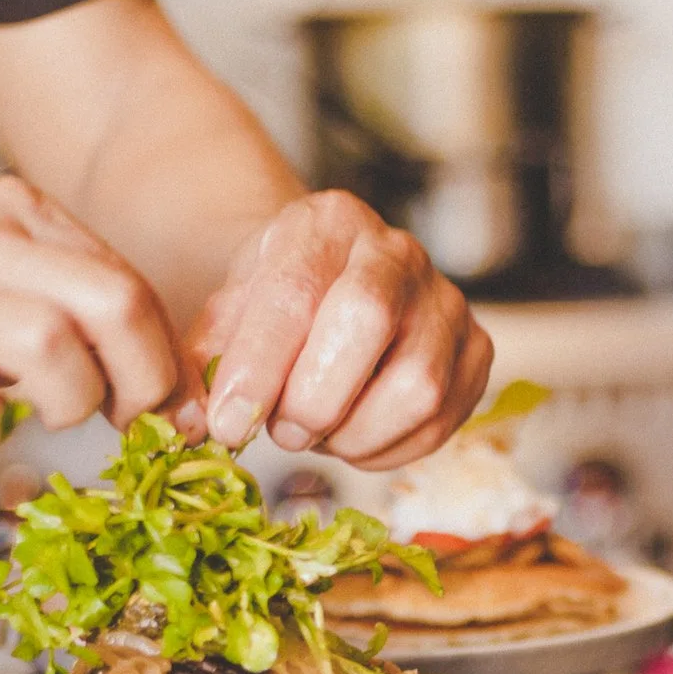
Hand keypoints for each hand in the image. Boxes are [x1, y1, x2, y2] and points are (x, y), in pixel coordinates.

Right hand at [0, 175, 178, 446]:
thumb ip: (70, 308)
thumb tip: (168, 385)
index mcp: (13, 211)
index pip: (129, 283)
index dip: (163, 360)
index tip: (164, 407)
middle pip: (111, 305)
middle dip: (140, 382)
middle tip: (124, 422)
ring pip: (51, 348)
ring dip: (67, 404)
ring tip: (36, 413)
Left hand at [178, 191, 491, 470]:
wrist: (336, 295)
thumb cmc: (277, 310)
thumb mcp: (228, 315)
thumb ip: (207, 361)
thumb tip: (194, 426)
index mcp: (327, 223)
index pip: (295, 292)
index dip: (258, 369)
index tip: (227, 424)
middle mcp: (398, 251)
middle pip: (367, 322)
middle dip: (314, 398)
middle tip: (282, 428)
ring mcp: (447, 300)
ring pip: (417, 386)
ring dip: (354, 432)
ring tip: (319, 432)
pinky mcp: (478, 351)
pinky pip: (442, 422)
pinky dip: (387, 450)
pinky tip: (353, 438)